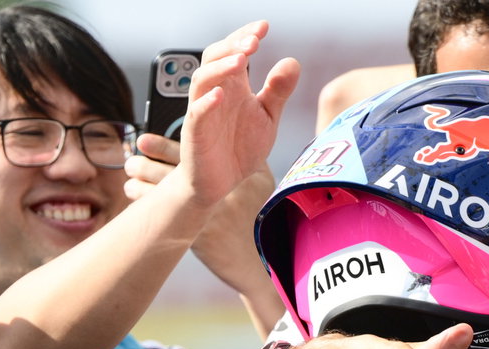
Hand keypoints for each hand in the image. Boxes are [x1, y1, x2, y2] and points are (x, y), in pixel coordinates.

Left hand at [128, 132, 279, 337]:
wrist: (265, 262)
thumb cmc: (264, 220)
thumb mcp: (263, 184)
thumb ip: (245, 160)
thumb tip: (228, 139)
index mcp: (232, 172)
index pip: (190, 152)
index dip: (161, 146)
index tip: (143, 142)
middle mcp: (217, 191)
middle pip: (168, 171)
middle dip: (143, 165)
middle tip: (132, 162)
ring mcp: (206, 214)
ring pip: (161, 194)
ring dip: (139, 185)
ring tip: (131, 181)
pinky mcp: (197, 236)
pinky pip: (163, 217)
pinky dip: (146, 206)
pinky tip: (138, 199)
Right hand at [175, 22, 299, 209]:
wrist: (221, 183)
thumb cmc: (240, 148)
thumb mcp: (266, 117)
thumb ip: (277, 91)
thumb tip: (292, 62)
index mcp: (233, 86)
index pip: (234, 51)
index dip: (246, 36)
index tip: (264, 26)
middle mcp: (216, 92)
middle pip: (214, 58)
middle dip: (232, 46)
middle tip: (254, 41)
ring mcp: (203, 111)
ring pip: (202, 80)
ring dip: (221, 68)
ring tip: (241, 61)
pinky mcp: (196, 133)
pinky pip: (196, 113)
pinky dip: (207, 103)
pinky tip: (221, 95)